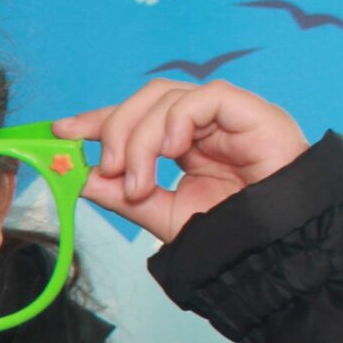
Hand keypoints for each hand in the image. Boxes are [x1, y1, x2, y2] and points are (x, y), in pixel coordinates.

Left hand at [56, 79, 308, 244]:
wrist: (281, 246)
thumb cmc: (232, 232)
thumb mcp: (164, 215)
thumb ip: (124, 197)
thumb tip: (81, 178)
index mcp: (183, 144)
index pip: (133, 117)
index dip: (97, 120)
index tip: (62, 131)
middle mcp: (202, 124)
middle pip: (144, 99)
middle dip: (114, 130)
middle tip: (107, 169)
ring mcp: (227, 115)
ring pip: (166, 96)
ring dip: (140, 136)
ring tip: (137, 179)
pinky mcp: (251, 111)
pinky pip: (204, 97)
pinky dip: (176, 120)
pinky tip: (171, 151)